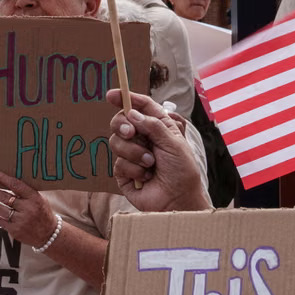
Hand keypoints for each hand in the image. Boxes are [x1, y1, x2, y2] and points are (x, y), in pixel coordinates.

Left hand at [0, 170, 59, 245]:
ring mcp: (20, 220)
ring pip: (0, 209)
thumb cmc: (42, 212)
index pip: (15, 185)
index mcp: (34, 197)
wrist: (48, 234)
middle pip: (4, 197)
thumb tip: (7, 181)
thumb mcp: (38, 199)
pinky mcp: (15, 230)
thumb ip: (25, 192)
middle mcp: (27, 208)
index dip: (2, 178)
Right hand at [103, 89, 210, 209]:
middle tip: (131, 133)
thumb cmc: (182, 171)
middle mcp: (143, 139)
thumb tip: (131, 113)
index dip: (126, 98)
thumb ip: (153, 126)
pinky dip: (134, 169)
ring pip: (116, 142)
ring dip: (134, 152)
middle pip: (121, 122)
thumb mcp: (173, 143)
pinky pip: (119, 163)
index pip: (140, 107)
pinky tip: (146, 177)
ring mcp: (132, 155)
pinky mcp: (124, 172)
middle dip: (123, 126)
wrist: (178, 200)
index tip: (112, 94)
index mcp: (157, 127)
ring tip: (150, 164)